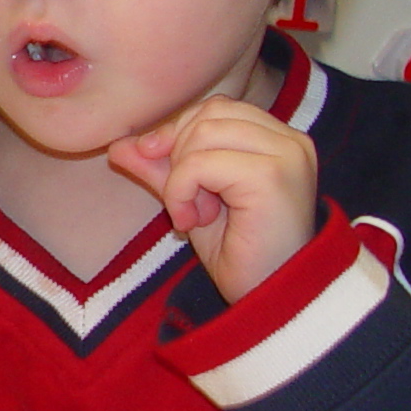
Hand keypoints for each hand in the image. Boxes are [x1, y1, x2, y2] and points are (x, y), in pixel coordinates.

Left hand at [108, 95, 318, 303]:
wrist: (269, 302)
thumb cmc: (240, 255)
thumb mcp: (193, 201)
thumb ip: (162, 169)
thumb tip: (120, 145)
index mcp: (278, 140)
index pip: (217, 108)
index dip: (179, 133)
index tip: (167, 175)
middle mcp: (290, 141)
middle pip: (209, 114)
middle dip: (179, 156)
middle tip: (187, 203)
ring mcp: (286, 155)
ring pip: (202, 133)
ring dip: (180, 177)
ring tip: (194, 215)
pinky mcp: (271, 176)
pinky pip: (200, 162)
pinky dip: (181, 190)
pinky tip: (193, 222)